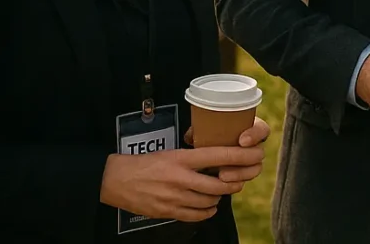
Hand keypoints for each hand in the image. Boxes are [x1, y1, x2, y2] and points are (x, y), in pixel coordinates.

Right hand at [99, 145, 264, 221]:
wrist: (115, 179)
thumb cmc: (145, 163)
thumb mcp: (171, 153)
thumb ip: (193, 158)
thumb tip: (217, 160)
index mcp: (182, 158)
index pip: (218, 155)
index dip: (240, 156)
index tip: (254, 155)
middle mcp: (180, 178)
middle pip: (219, 185)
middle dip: (233, 184)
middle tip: (236, 181)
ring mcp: (173, 197)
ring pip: (209, 202)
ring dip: (218, 199)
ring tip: (217, 193)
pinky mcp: (167, 211)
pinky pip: (195, 216)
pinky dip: (206, 212)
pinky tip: (207, 208)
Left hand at [182, 117, 270, 183]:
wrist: (202, 154)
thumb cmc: (204, 135)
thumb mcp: (202, 129)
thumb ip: (201, 129)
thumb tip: (192, 135)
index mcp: (249, 128)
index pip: (262, 129)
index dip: (256, 135)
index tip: (242, 141)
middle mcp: (252, 146)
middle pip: (259, 154)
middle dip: (244, 159)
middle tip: (227, 161)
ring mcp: (249, 162)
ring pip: (254, 170)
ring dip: (239, 174)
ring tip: (221, 176)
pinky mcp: (242, 176)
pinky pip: (244, 182)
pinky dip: (234, 184)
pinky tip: (221, 184)